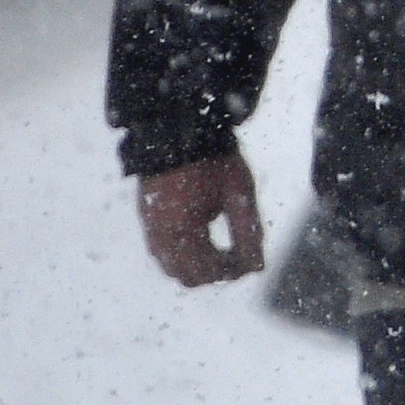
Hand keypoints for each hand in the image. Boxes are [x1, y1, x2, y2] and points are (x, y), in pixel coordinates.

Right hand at [137, 150, 266, 286]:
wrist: (180, 128)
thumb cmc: (214, 160)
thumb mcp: (239, 195)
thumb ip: (248, 234)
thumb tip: (258, 268)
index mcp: (184, 230)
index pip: (209, 272)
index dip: (233, 271)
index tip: (249, 260)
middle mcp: (161, 234)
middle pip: (187, 277)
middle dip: (214, 272)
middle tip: (235, 255)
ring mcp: (150, 225)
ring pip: (171, 266)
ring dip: (196, 265)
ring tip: (218, 246)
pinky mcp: (146, 214)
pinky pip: (160, 250)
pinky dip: (181, 253)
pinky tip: (200, 234)